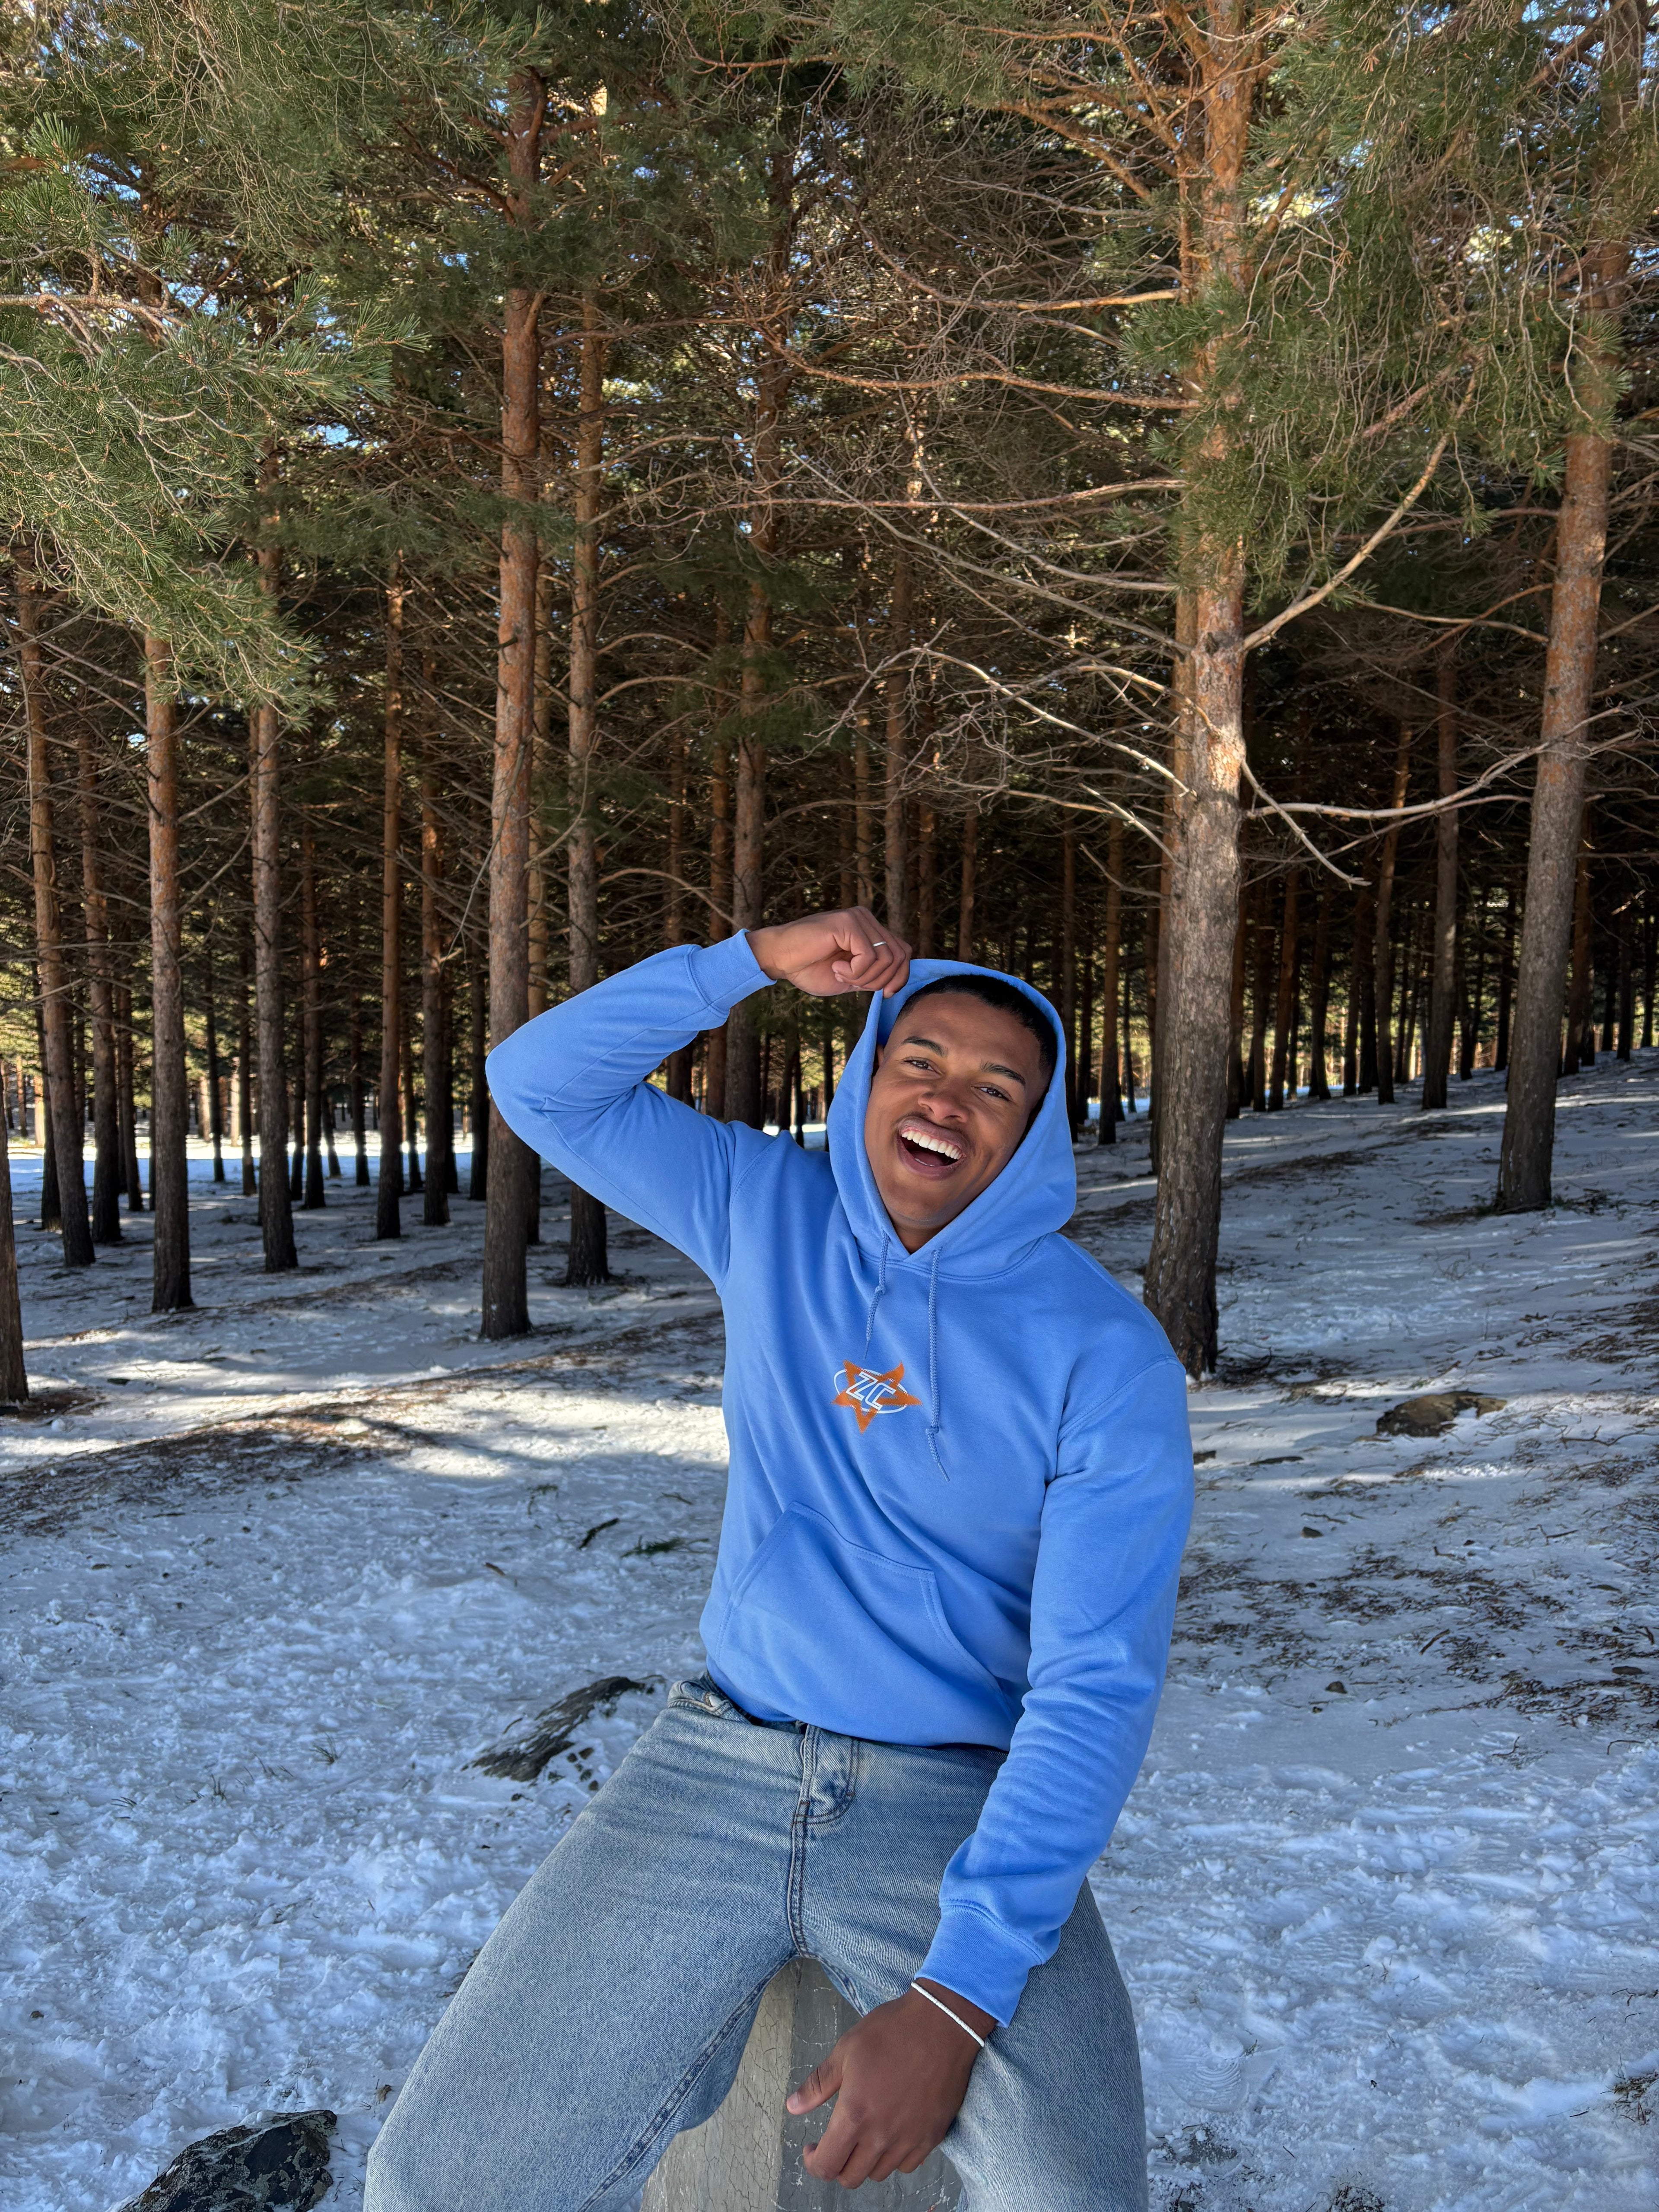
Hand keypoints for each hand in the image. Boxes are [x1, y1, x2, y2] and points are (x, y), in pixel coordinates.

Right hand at [748, 909, 911, 999]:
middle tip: (854, 984)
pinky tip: (835, 968)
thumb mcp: (850, 977)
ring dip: (864, 977)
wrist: (779, 958)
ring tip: (841, 974)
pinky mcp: (848, 922)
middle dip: (881, 980)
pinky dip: (854, 971)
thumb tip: (896, 981)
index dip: (900, 976)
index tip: (885, 994)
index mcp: (869, 930)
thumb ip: (872, 975)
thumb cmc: (809, 968)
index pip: (903, 951)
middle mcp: (867, 919)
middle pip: (899, 955)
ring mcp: (858, 918)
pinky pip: (869, 956)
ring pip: (886, 957)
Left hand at [784, 1981, 991, 2188]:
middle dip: (837, 2164)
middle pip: (851, 2177)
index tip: (812, 2147)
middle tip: (837, 2140)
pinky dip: (895, 2156)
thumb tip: (792, 2107)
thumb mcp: (846, 2050)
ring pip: (879, 2172)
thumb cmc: (891, 2031)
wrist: (943, 2024)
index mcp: (855, 2115)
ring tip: (865, 2131)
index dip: (813, 2163)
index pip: (826, 2166)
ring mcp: (910, 2140)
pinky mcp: (933, 2137)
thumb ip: (818, 2084)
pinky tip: (892, 2131)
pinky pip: (908, 2165)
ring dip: (866, 2160)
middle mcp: (882, 2136)